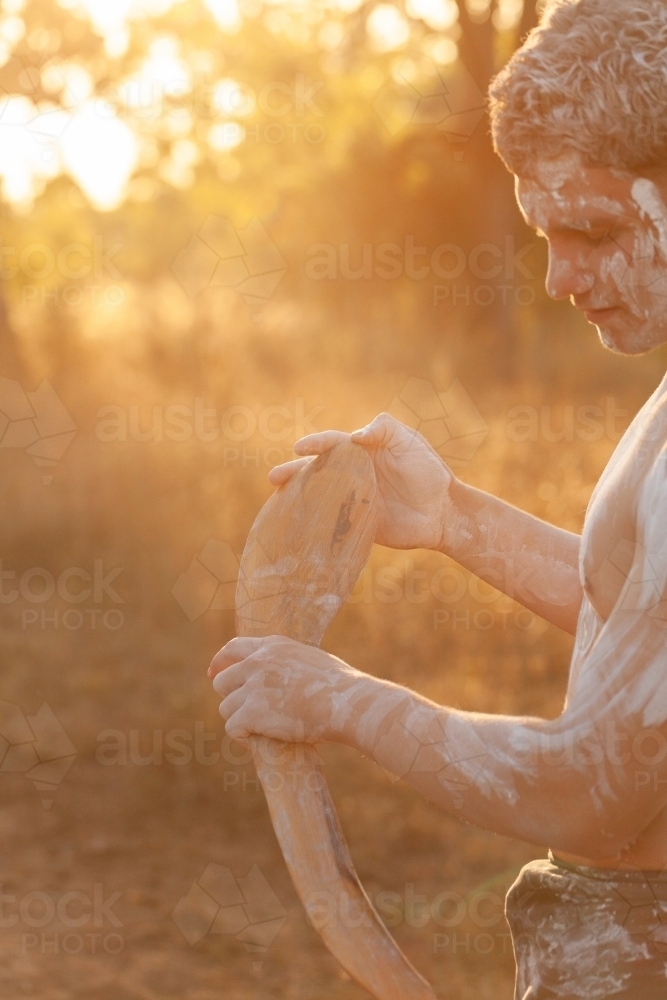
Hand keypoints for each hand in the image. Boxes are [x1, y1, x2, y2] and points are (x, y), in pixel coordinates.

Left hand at [208, 635, 364, 742]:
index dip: (220, 662)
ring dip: (239, 720)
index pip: (234, 648)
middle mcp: (258, 662)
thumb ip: (287, 662)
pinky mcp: (252, 712)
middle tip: (246, 712)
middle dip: (231, 697)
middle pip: (223, 681)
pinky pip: (232, 728)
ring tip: (258, 729)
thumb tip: (280, 675)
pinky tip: (254, 741)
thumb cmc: (339, 686)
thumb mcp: (309, 658)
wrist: (346, 702)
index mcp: (273, 646)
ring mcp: (253, 687)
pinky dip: (242, 738)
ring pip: (226, 708)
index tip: (213, 674)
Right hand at [269, 414, 455, 550]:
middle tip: (274, 478)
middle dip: (294, 473)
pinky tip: (297, 525)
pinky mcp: (357, 525)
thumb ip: (383, 429)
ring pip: (319, 496)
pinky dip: (314, 523)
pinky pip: (331, 522)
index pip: (332, 444)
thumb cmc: (427, 471)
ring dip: (298, 497)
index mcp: (361, 452)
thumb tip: (354, 435)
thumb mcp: (408, 440)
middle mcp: (353, 474)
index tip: (300, 448)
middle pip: (317, 471)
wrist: (444, 511)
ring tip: (277, 502)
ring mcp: (353, 500)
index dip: (316, 444)